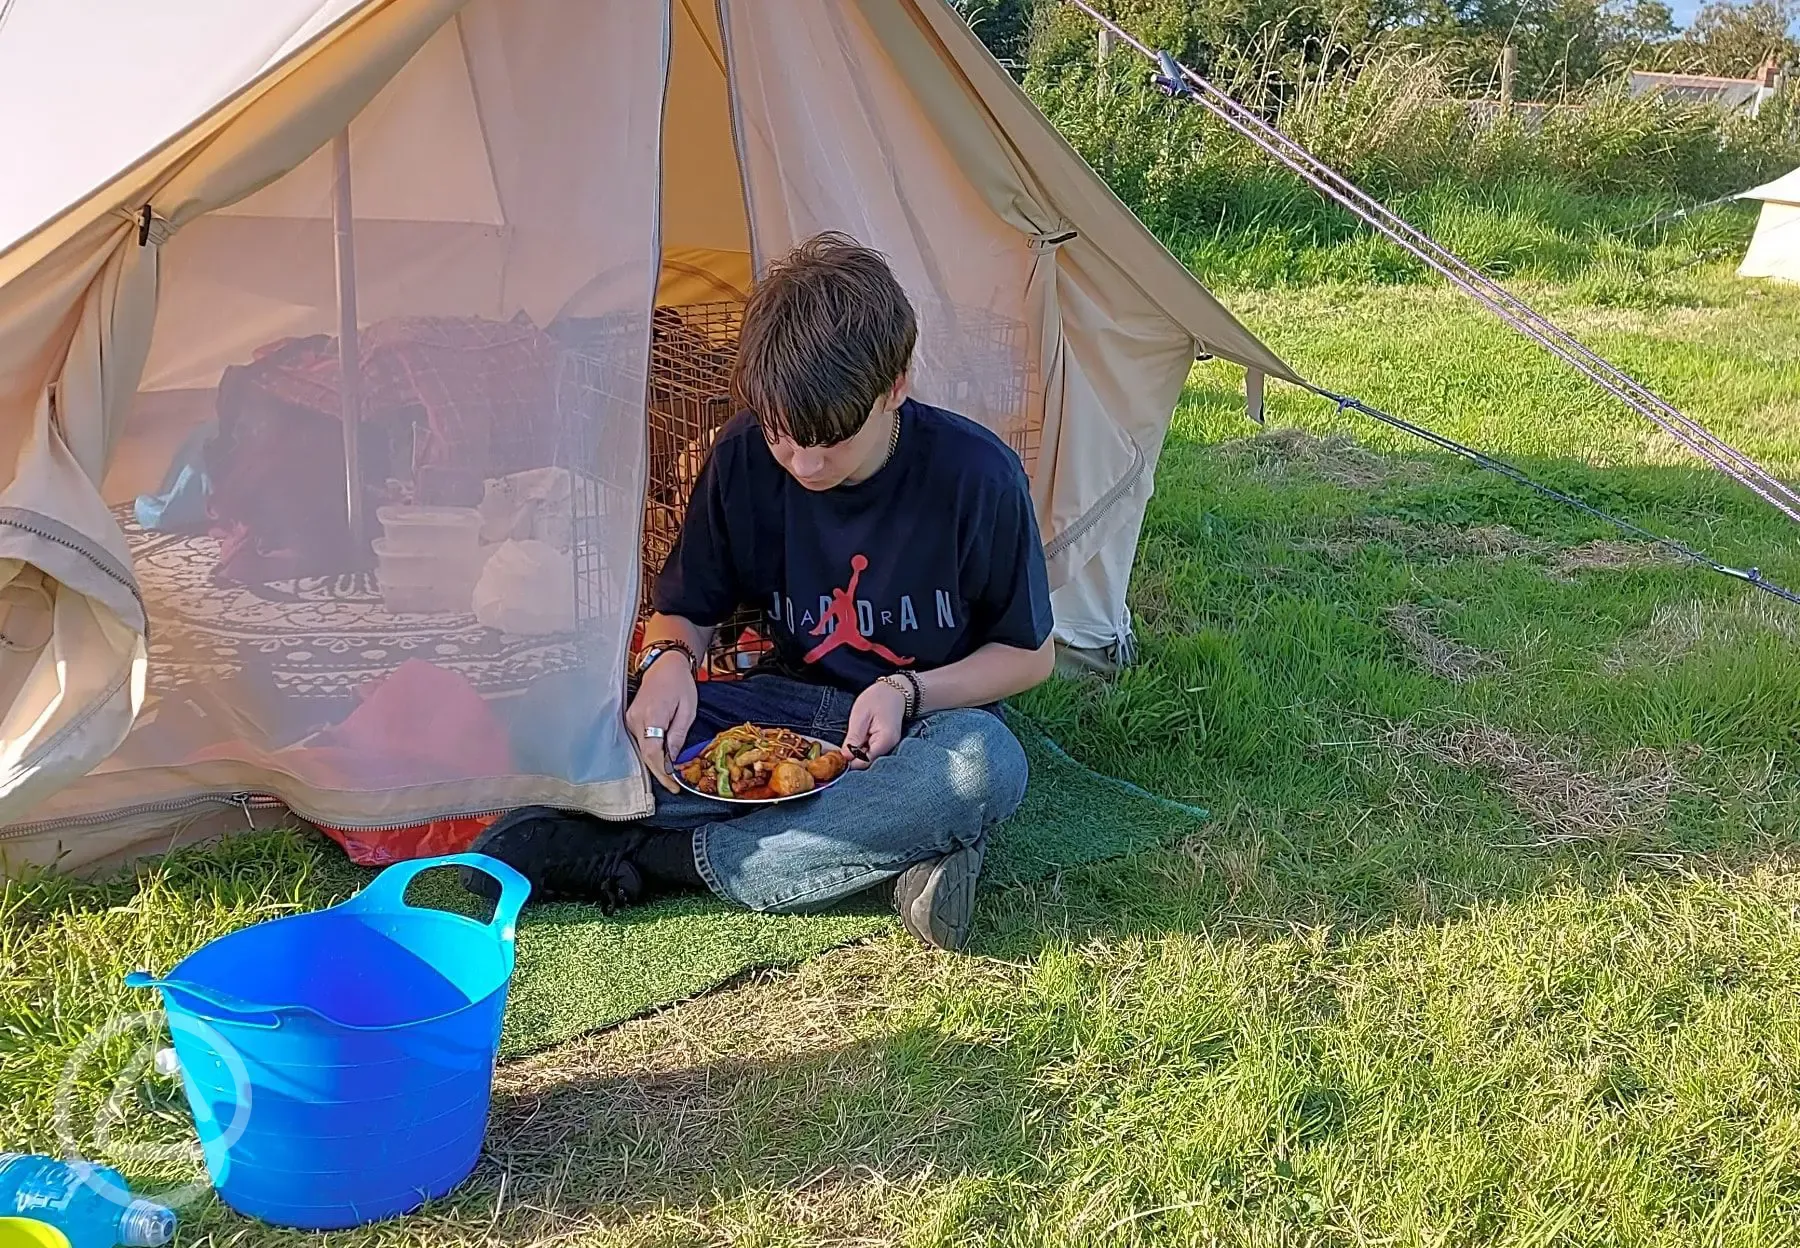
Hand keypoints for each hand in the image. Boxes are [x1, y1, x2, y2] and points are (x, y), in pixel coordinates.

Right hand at [625, 653, 696, 792]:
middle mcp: (636, 719)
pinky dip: (651, 752)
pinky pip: (640, 741)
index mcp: (652, 715)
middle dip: (659, 772)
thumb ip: (678, 734)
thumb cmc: (679, 683)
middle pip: (645, 754)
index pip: (653, 752)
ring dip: (655, 763)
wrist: (664, 664)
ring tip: (670, 775)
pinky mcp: (630, 719)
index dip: (662, 772)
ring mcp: (630, 719)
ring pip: (641, 750)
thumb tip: (672, 758)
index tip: (673, 785)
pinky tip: (662, 759)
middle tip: (674, 786)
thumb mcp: (688, 709)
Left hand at [844, 678, 905, 768]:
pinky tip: (859, 738)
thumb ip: (853, 738)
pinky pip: (872, 751)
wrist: (895, 690)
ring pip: (869, 757)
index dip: (850, 761)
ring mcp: (889, 746)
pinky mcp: (886, 743)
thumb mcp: (860, 716)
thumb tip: (845, 757)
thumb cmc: (878, 698)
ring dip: (858, 752)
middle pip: (867, 762)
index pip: (864, 762)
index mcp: (884, 741)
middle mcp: (890, 747)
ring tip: (852, 738)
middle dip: (853, 757)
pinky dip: (863, 748)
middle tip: (843, 746)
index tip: (838, 756)